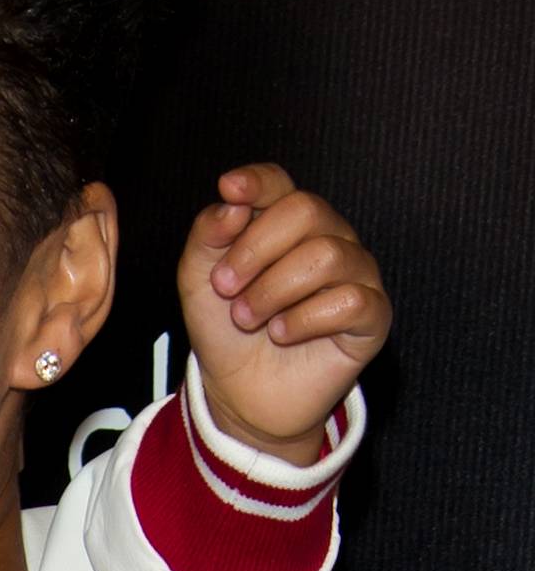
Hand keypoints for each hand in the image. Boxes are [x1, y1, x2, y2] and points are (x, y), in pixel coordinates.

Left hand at [176, 164, 389, 463]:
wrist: (240, 389)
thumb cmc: (225, 327)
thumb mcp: (197, 279)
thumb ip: (208, 235)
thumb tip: (232, 202)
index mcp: (283, 224)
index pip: (280, 183)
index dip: (257, 182)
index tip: (229, 190)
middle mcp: (327, 238)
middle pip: (306, 210)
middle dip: (255, 250)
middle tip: (225, 287)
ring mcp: (355, 274)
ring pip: (326, 255)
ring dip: (272, 291)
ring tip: (247, 317)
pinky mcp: (373, 314)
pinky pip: (350, 300)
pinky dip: (303, 319)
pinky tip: (281, 333)